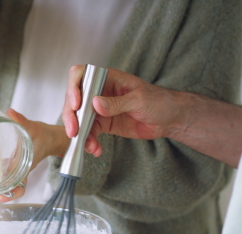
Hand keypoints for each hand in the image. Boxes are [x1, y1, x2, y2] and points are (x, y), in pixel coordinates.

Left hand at [0, 109, 68, 201]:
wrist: (54, 138)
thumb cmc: (46, 136)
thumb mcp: (33, 127)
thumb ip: (21, 120)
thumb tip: (10, 112)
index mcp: (27, 167)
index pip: (20, 188)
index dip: (9, 196)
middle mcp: (22, 170)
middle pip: (9, 188)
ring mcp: (19, 167)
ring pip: (7, 182)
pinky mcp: (17, 162)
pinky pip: (7, 172)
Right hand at [62, 65, 181, 156]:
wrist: (170, 119)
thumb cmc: (159, 101)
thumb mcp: (139, 100)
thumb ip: (117, 103)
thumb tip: (95, 104)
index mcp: (108, 78)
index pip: (81, 75)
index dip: (74, 88)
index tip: (77, 104)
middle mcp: (100, 92)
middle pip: (75, 100)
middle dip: (72, 116)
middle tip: (74, 131)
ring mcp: (100, 108)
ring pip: (80, 119)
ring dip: (81, 133)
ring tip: (89, 146)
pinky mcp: (104, 124)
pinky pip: (90, 132)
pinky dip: (90, 142)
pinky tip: (96, 150)